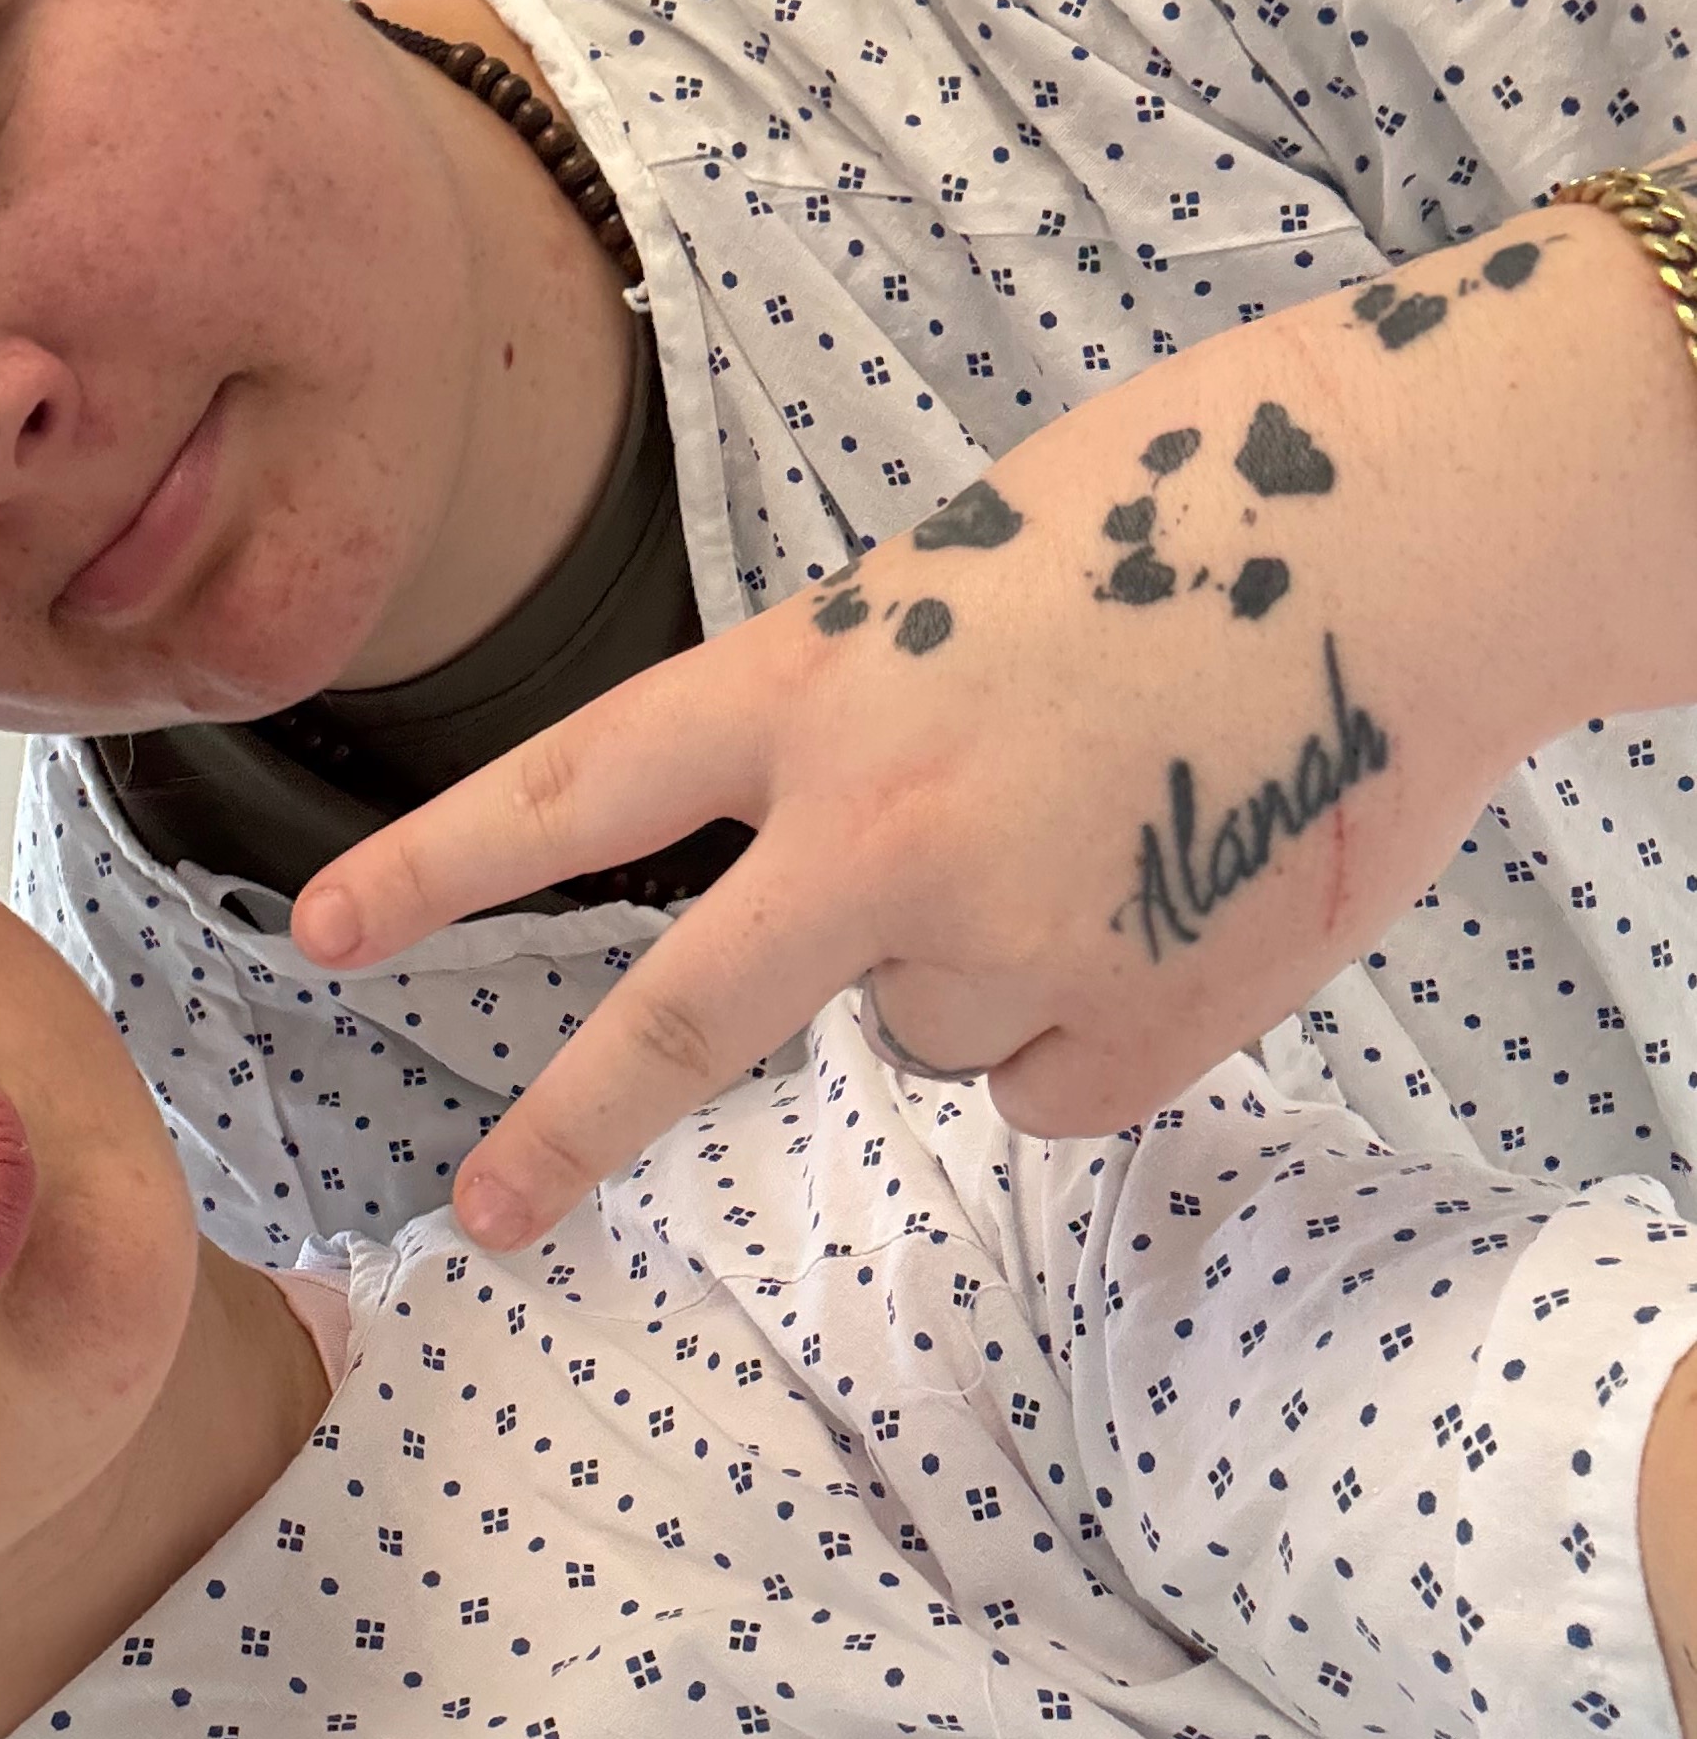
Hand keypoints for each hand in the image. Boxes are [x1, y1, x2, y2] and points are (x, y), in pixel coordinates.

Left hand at [295, 195, 1696, 1245]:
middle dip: (575, 1126)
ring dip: (984, 965)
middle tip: (488, 1211)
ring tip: (1112, 827)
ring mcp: (1006, 940)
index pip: (578, 793)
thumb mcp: (952, 586)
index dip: (441, 871)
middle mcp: (881, 826)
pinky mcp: (1134, 1032)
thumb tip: (851, 936)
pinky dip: (1093, 1020)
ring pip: (928, 1029)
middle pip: (692, 1020)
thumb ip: (852, 743)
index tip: (322, 938)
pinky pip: (1052, 1081)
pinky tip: (1175, 899)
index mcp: (820, 678)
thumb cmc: (1184, 528)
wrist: (1416, 540)